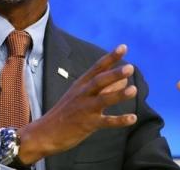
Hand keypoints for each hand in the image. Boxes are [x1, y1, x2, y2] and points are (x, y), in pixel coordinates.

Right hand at [18, 44, 136, 163]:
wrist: (45, 133)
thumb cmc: (65, 113)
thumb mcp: (78, 95)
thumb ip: (99, 88)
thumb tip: (123, 80)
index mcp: (80, 85)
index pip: (97, 67)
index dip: (111, 57)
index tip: (123, 47)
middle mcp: (82, 94)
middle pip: (99, 81)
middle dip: (114, 73)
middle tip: (130, 67)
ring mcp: (85, 109)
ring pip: (103, 100)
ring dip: (119, 94)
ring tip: (134, 89)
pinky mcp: (87, 125)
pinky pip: (106, 122)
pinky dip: (119, 120)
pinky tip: (133, 118)